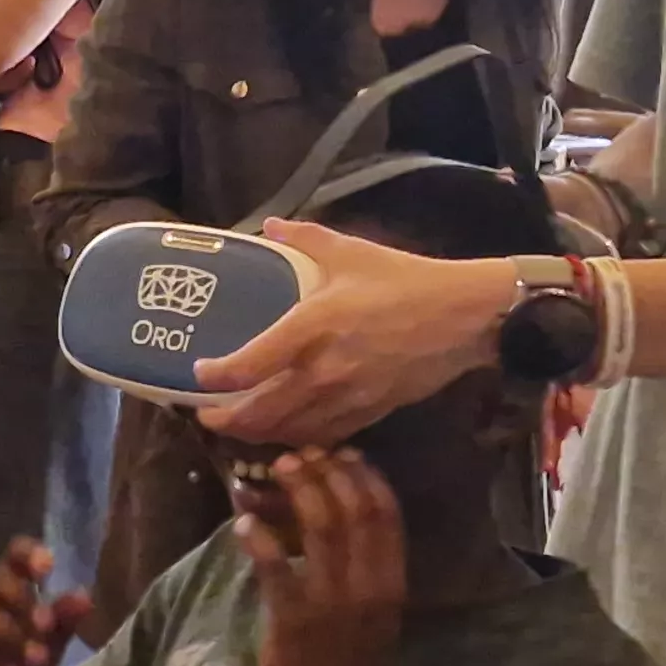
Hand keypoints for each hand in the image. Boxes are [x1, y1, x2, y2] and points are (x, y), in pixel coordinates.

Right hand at [0, 538, 90, 665]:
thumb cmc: (25, 645)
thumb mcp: (52, 633)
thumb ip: (66, 615)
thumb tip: (85, 597)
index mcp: (12, 578)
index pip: (16, 553)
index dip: (28, 554)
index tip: (47, 567)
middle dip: (18, 598)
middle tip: (45, 623)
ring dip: (10, 636)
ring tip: (38, 658)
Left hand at [192, 221, 502, 444]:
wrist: (467, 317)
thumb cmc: (407, 281)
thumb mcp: (351, 252)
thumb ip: (304, 239)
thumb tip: (268, 226)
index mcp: (311, 326)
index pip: (247, 365)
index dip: (214, 377)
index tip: (199, 374)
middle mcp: (323, 370)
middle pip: (259, 413)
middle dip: (224, 421)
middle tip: (206, 415)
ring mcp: (347, 397)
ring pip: (287, 432)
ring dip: (256, 434)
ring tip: (239, 425)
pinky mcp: (370, 413)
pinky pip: (322, 437)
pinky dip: (296, 439)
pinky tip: (286, 432)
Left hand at [236, 446, 404, 665]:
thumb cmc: (349, 663)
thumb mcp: (374, 613)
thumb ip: (364, 568)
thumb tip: (340, 514)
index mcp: (392, 584)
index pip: (387, 515)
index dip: (365, 477)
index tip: (344, 454)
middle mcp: (369, 587)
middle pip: (355, 511)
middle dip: (328, 472)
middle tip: (301, 455)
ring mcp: (332, 602)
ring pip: (321, 527)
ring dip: (298, 490)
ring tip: (276, 470)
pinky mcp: (293, 618)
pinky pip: (275, 565)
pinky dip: (257, 536)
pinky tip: (243, 521)